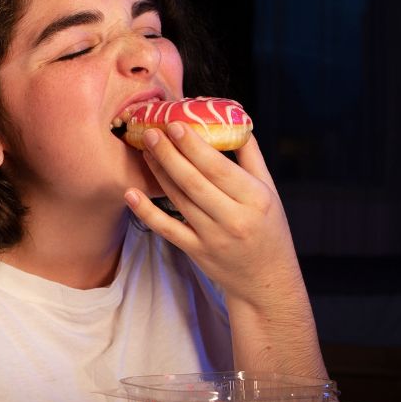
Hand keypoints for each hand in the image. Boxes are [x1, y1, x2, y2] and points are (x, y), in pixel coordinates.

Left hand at [126, 124, 303, 313]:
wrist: (266, 280)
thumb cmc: (268, 228)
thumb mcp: (269, 191)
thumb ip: (251, 157)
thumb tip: (234, 121)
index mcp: (254, 198)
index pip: (218, 167)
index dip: (193, 146)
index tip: (175, 124)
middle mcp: (233, 218)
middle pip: (194, 181)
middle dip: (169, 154)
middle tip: (150, 132)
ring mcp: (212, 237)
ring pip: (179, 200)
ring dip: (159, 173)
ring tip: (145, 150)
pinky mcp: (196, 252)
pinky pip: (167, 229)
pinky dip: (146, 212)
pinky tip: (131, 194)